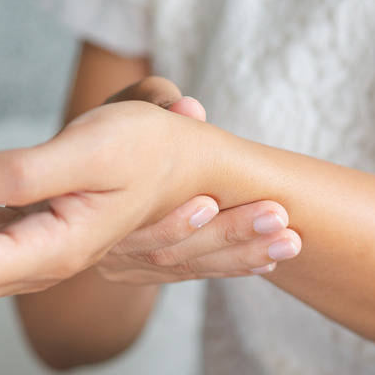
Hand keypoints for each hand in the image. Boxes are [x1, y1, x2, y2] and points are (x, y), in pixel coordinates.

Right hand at [90, 77, 301, 283]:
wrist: (85, 172)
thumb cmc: (112, 130)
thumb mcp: (125, 105)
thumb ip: (155, 100)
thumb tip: (192, 109)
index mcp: (96, 204)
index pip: (141, 226)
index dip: (181, 222)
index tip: (219, 204)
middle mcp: (105, 243)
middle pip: (169, 253)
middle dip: (228, 236)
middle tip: (279, 222)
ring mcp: (119, 263)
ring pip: (182, 266)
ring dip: (239, 255)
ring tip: (289, 243)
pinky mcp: (135, 272)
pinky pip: (186, 274)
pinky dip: (228, 267)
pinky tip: (267, 262)